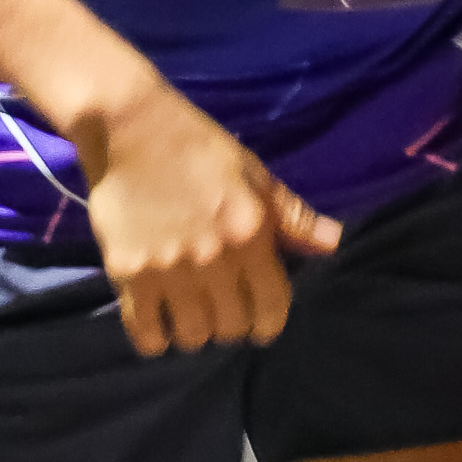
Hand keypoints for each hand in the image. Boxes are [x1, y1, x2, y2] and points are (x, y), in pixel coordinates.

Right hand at [77, 69, 341, 355]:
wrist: (129, 124)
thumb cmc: (198, 147)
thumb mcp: (253, 174)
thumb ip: (292, 217)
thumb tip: (334, 242)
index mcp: (250, 232)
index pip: (272, 308)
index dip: (268, 321)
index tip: (257, 318)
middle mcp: (213, 256)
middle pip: (231, 329)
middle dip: (230, 323)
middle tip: (219, 306)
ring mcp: (168, 266)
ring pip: (191, 337)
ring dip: (193, 330)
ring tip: (188, 310)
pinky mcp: (127, 270)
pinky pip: (145, 333)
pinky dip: (154, 336)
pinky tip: (157, 319)